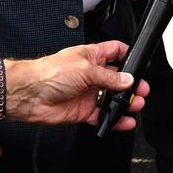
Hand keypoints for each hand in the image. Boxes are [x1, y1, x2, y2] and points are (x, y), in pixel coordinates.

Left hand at [6, 41, 145, 128]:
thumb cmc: (50, 72)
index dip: (128, 55)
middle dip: (131, 84)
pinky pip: (103, 116)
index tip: (140, 62)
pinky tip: (123, 121)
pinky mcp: (83, 111)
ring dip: (124, 103)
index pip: (115, 52)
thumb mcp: (86, 69)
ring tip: (135, 106)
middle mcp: (91, 75)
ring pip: (112, 99)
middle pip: (117, 79)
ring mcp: (88, 93)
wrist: (30, 94)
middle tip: (142, 90)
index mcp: (92, 57)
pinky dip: (114, 120)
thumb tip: (127, 79)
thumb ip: (109, 77)